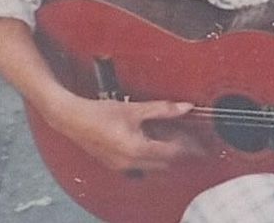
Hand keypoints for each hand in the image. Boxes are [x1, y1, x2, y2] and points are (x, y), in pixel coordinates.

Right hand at [47, 95, 201, 171]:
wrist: (72, 119)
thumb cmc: (99, 113)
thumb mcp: (135, 109)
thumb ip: (163, 109)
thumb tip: (185, 108)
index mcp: (137, 150)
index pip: (173, 153)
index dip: (189, 147)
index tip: (201, 144)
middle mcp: (131, 163)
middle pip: (165, 163)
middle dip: (180, 152)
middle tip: (192, 141)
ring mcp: (122, 166)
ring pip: (153, 166)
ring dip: (166, 155)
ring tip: (175, 140)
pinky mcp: (116, 164)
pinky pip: (141, 164)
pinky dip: (152, 155)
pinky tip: (153, 142)